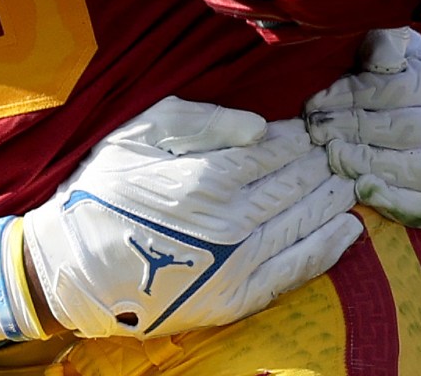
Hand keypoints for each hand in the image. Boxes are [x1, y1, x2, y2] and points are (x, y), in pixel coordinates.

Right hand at [19, 96, 361, 338]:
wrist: (72, 266)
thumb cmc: (102, 189)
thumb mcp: (139, 133)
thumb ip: (202, 122)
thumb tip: (262, 126)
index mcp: (207, 177)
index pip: (278, 148)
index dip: (302, 133)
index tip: (316, 123)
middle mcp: (231, 222)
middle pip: (298, 183)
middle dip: (323, 161)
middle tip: (340, 147)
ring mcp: (237, 264)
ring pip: (304, 222)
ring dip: (332, 198)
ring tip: (348, 179)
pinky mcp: (235, 298)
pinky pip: (296, 271)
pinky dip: (328, 249)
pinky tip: (348, 231)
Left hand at [303, 29, 420, 231]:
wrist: (410, 120)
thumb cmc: (384, 83)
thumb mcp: (381, 54)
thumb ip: (380, 47)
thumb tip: (381, 46)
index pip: (399, 88)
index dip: (352, 96)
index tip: (314, 104)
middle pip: (409, 129)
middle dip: (356, 130)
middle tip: (318, 132)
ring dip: (373, 163)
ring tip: (335, 156)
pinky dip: (397, 201)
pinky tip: (363, 189)